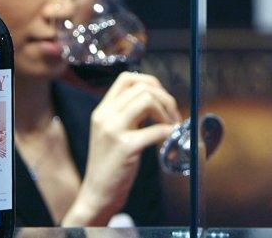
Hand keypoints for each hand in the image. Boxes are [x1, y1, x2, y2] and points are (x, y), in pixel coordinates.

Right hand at [62, 72, 180, 225]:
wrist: (98, 193)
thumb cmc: (110, 164)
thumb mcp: (112, 132)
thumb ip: (127, 115)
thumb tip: (157, 99)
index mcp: (102, 110)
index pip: (127, 78)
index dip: (150, 83)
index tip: (162, 98)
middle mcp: (105, 116)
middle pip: (142, 88)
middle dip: (165, 99)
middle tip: (173, 117)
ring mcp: (113, 131)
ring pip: (148, 101)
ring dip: (167, 112)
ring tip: (171, 127)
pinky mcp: (125, 148)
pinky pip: (156, 130)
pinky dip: (169, 133)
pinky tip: (169, 141)